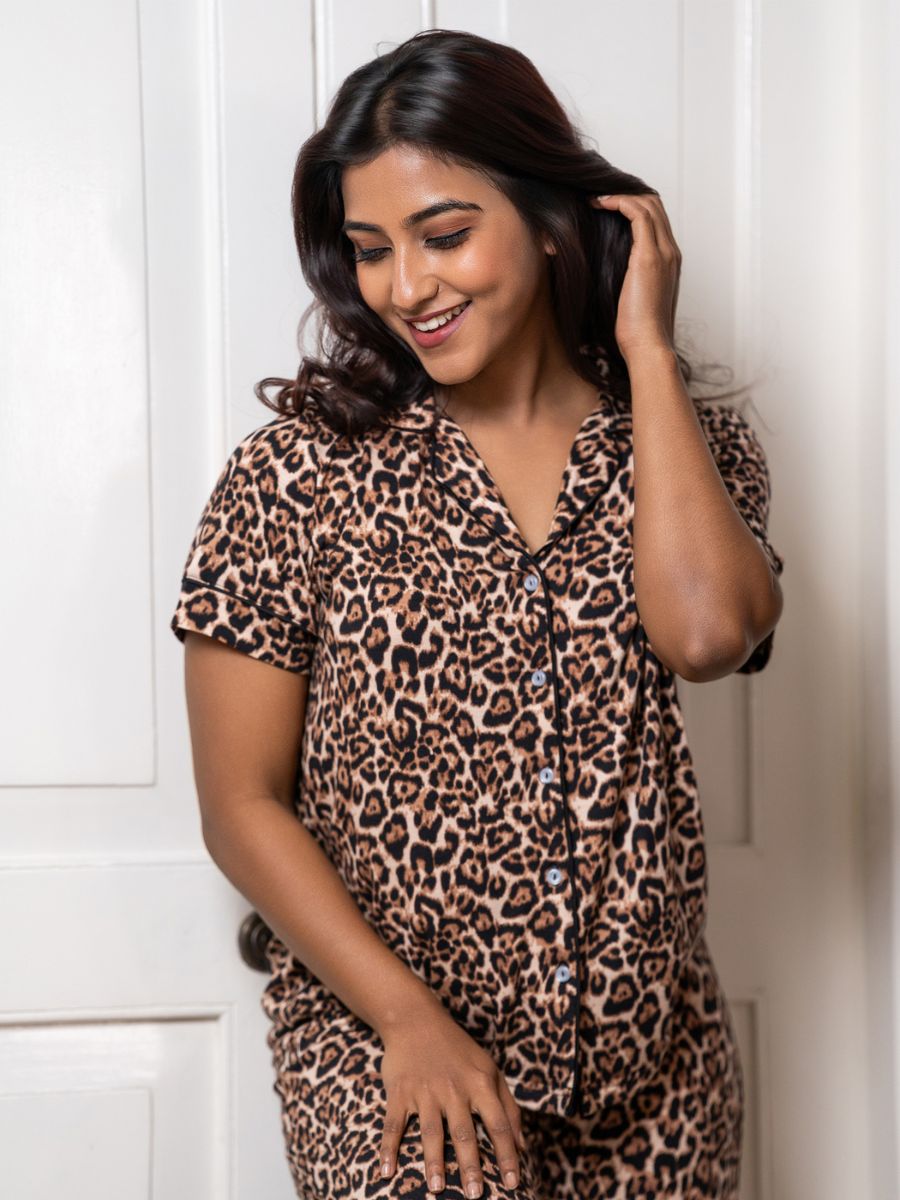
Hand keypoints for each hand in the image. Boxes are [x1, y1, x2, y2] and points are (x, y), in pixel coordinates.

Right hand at [377, 1002, 525, 1195]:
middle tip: (476, 1195)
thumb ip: (508, 1107)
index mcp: (480, 1083)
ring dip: (434, 1161)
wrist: (416, 1019)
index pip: (499, 1124)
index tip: (513, 1184)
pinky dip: (389, 1149)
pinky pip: (394, 1125)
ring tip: (438, 1188)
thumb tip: (523, 1146)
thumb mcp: (489, 1070)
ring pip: (431, 1132)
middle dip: (471, 1166)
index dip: (508, 1155)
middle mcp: (454, 1088)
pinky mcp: (400, 1092)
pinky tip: (387, 1172)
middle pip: (465, 1132)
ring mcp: (425, 1090)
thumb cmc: (459, 1050)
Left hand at [590, 191, 681, 362]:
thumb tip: (600, 274)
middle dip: (627, 194)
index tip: (607, 206)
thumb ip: (624, 282)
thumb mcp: (629, 300)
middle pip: (655, 205)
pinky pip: (637, 214)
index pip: (656, 219)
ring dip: (620, 195)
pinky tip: (598, 204)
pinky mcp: (649, 257)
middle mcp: (671, 253)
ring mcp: (663, 253)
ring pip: (648, 204)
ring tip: (595, 198)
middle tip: (599, 196)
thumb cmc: (636, 334)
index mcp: (669, 262)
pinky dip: (618, 202)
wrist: (648, 348)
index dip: (633, 205)